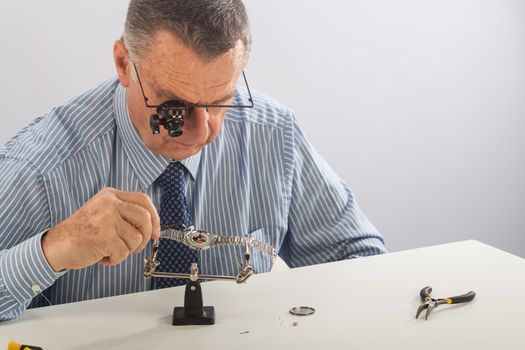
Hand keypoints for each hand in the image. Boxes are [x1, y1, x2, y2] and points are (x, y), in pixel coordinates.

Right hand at [42, 188, 160, 271]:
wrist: (56, 246)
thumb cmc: (81, 233)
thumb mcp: (103, 213)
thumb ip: (124, 214)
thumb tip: (153, 227)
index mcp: (110, 195)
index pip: (143, 200)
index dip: (155, 217)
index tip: (156, 232)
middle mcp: (109, 203)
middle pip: (145, 218)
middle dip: (145, 237)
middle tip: (134, 247)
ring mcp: (106, 219)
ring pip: (136, 238)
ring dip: (126, 250)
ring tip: (109, 249)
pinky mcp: (104, 236)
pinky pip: (124, 252)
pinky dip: (115, 259)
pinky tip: (102, 255)